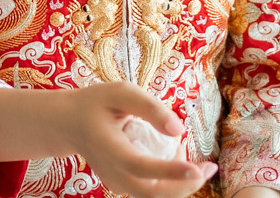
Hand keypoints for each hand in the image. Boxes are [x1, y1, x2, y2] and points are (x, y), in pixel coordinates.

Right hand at [62, 83, 215, 197]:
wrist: (70, 124)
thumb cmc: (96, 104)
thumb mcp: (120, 93)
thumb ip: (149, 107)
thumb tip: (179, 130)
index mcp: (109, 148)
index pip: (141, 167)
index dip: (170, 171)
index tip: (197, 169)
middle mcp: (113, 173)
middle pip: (152, 193)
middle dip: (185, 185)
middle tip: (210, 167)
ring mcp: (117, 183)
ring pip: (154, 196)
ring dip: (180, 184)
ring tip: (189, 154)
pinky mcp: (123, 186)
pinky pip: (151, 191)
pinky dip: (170, 180)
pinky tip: (175, 157)